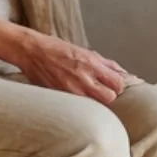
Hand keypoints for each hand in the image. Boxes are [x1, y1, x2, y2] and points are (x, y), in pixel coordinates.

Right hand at [16, 31, 135, 104]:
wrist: (33, 52)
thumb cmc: (59, 50)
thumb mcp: (85, 52)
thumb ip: (105, 64)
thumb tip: (123, 73)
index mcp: (92, 63)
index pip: (118, 83)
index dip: (117, 85)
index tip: (112, 85)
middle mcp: (84, 77)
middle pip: (110, 97)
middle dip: (109, 96)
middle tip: (102, 92)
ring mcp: (72, 89)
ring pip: (96, 105)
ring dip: (95, 102)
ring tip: (89, 96)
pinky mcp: (61, 96)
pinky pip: (79, 107)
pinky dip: (81, 105)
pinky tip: (76, 99)